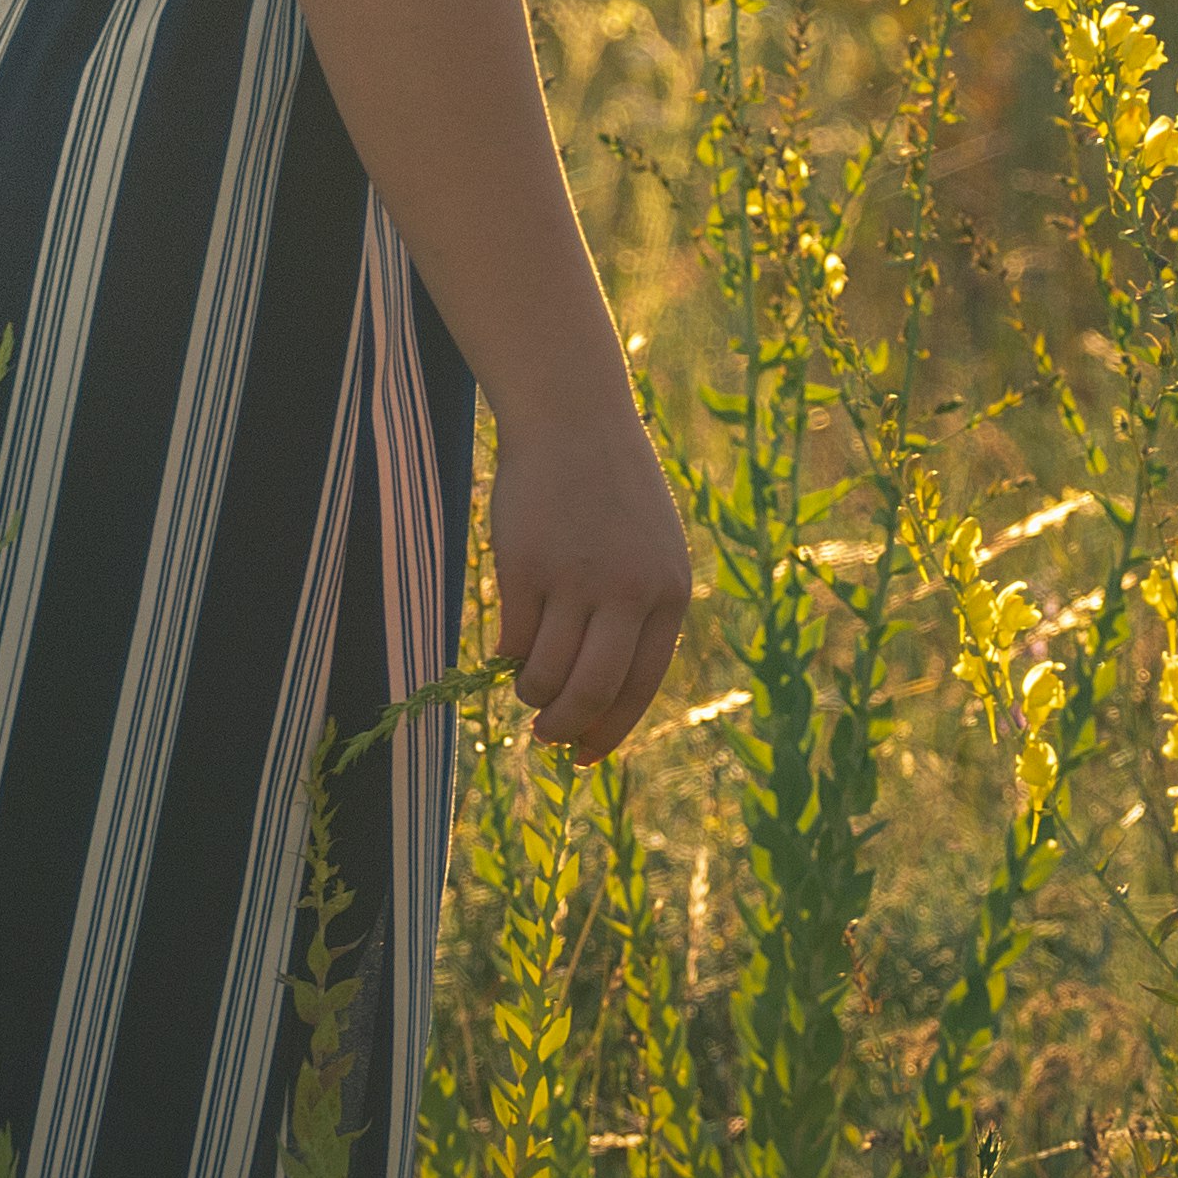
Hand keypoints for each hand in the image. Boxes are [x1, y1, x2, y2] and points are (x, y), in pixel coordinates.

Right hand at [486, 394, 693, 760]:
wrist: (573, 420)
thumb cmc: (611, 490)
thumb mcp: (651, 551)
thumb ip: (638, 614)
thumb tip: (601, 697)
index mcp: (670, 593)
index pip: (641, 687)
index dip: (611, 732)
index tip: (585, 757)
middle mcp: (629, 592)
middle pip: (593, 692)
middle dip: (566, 728)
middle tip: (545, 737)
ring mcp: (577, 580)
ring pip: (546, 673)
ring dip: (531, 692)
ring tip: (525, 685)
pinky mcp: (526, 567)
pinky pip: (512, 639)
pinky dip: (507, 654)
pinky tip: (507, 645)